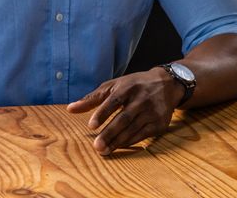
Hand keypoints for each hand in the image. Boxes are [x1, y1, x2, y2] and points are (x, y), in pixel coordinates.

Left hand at [66, 68, 182, 154]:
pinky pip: (142, 135)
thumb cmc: (134, 85)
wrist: (166, 85)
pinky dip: (129, 142)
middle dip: (110, 133)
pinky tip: (118, 147)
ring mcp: (152, 112)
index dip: (102, 113)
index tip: (91, 126)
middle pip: (124, 118)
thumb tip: (70, 109)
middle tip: (96, 146)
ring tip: (104, 151)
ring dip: (118, 142)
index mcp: (128, 87)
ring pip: (133, 129)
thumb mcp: (113, 85)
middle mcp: (141, 99)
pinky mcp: (159, 123)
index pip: (113, 101)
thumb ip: (92, 98)